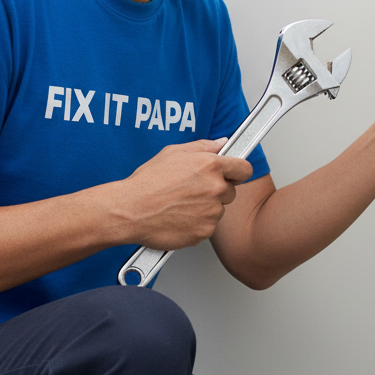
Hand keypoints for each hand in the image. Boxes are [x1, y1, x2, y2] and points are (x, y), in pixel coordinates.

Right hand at [116, 139, 253, 249]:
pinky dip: (196, 224)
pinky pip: (207, 227)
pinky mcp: (204, 231)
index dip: (237, 171)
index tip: (232, 174)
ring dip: (206, 208)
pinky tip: (179, 217)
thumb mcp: (173, 152)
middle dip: (217, 191)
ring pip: (218, 210)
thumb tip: (222, 143)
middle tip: (193, 191)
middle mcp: (215, 188)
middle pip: (231, 191)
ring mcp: (211, 212)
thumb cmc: (147, 182)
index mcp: (211, 166)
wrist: (130, 210)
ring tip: (181, 204)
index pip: (244, 169)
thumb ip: (204, 146)